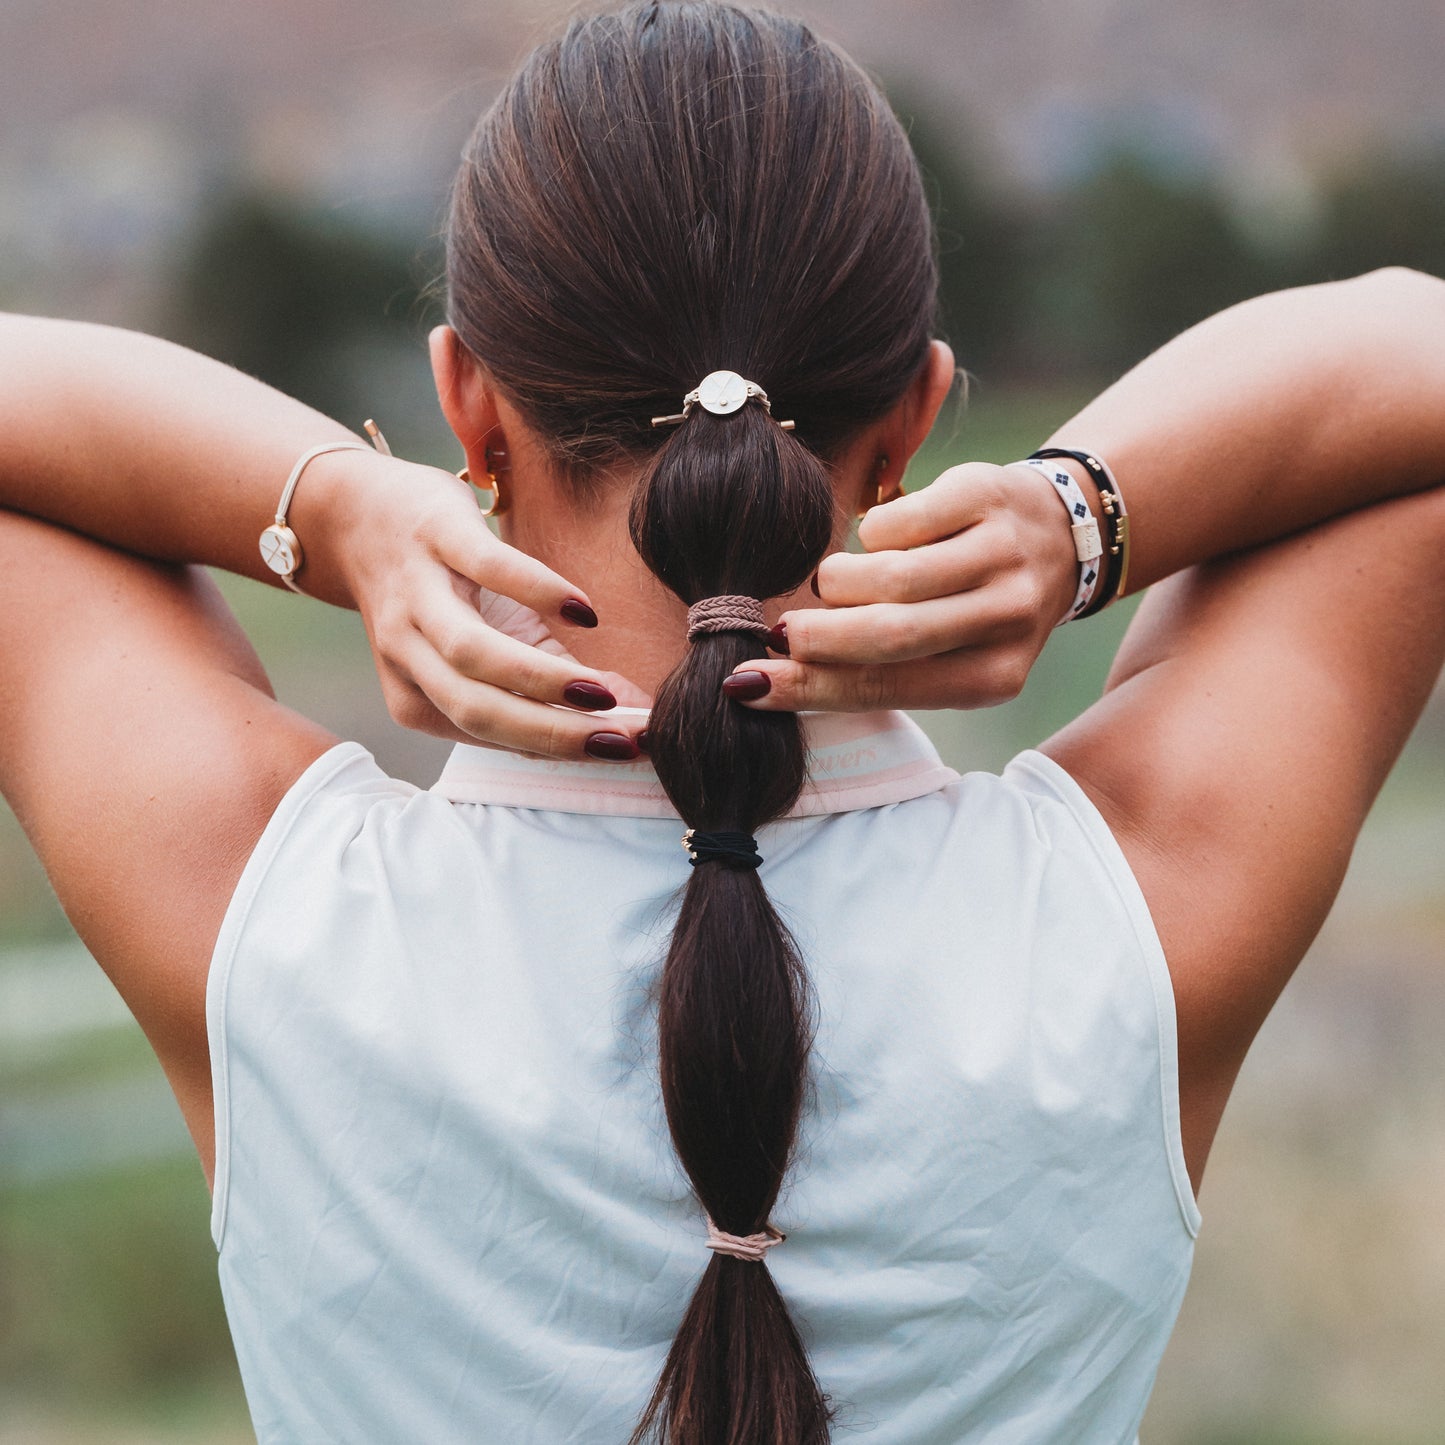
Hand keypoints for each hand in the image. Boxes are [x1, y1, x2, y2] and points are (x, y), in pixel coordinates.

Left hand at [326, 454, 648, 757]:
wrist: (362, 516)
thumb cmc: (440, 593)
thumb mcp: (488, 643)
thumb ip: (552, 679)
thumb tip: (633, 710)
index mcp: (415, 696)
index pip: (489, 736)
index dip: (559, 749)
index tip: (627, 751)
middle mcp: (404, 651)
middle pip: (476, 710)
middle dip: (553, 733)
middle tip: (622, 740)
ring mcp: (414, 592)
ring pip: (470, 654)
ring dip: (542, 680)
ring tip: (605, 692)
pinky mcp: (434, 533)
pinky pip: (488, 568)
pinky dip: (538, 594)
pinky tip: (583, 614)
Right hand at [725, 462, 1080, 712]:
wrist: (1059, 533)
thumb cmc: (975, 608)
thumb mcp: (945, 657)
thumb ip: (873, 672)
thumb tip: (762, 681)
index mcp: (995, 676)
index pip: (890, 689)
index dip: (811, 688)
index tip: (747, 684)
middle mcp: (1009, 618)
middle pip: (891, 634)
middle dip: (819, 638)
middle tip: (782, 632)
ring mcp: (1004, 555)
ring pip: (892, 576)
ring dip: (841, 582)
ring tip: (835, 585)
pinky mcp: (987, 496)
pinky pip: (900, 521)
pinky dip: (871, 534)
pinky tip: (879, 542)